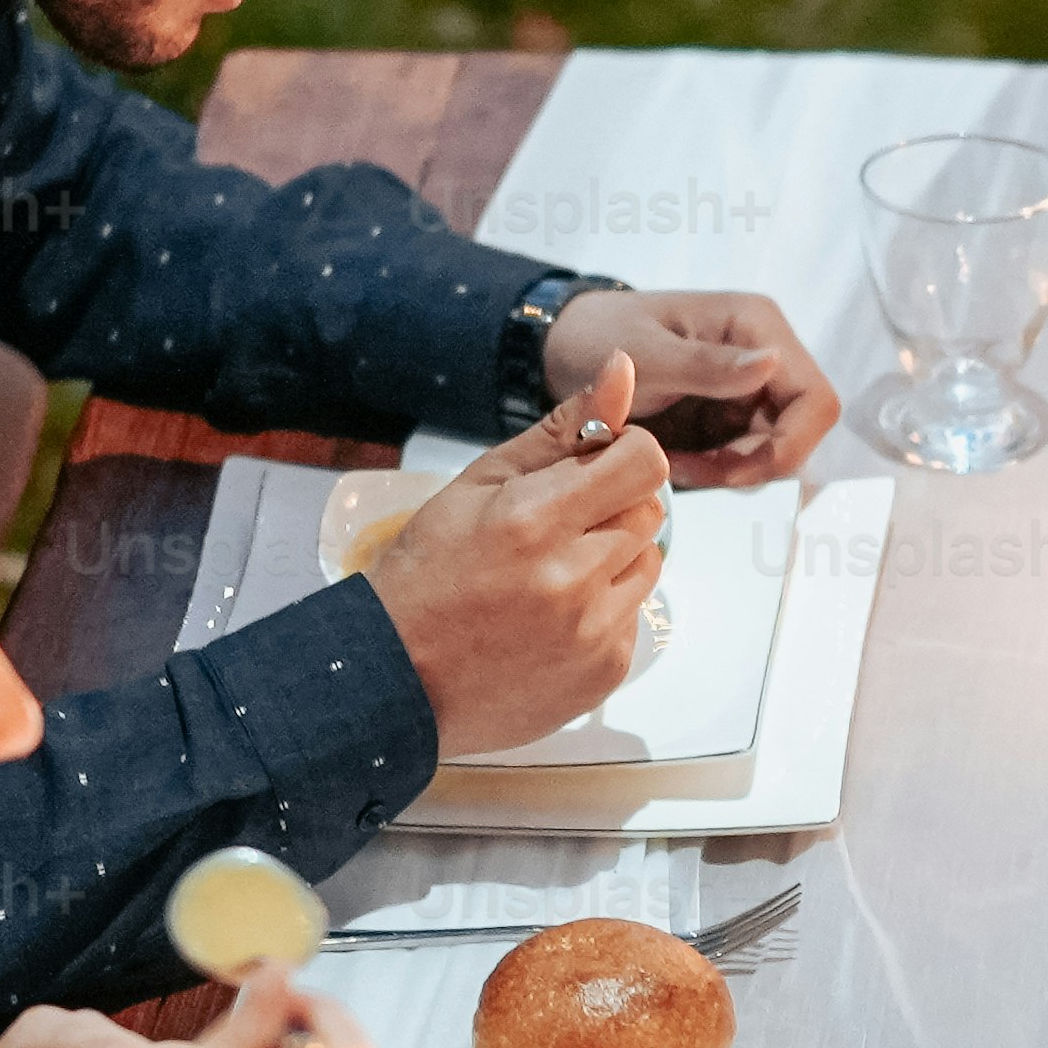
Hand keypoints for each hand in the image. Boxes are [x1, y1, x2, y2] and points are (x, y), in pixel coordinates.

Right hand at [359, 364, 673, 750]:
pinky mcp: (606, 671)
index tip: (595, 465)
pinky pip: (633, 616)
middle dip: (613, 506)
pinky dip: (603, 610)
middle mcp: (573, 579)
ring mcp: (593, 632)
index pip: (644, 461)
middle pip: (650, 510)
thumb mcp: (479, 484)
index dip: (625, 454)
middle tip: (555, 525)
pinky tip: (549, 618)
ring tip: (549, 574)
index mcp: (536, 519)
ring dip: (612, 558)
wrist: (397, 678)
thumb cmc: (427, 574)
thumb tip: (623, 370)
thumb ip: (561, 430)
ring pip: (648, 562)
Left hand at [545, 286, 839, 483]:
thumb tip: (772, 362)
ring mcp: (751, 386)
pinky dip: (716, 470)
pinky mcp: (732, 413)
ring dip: (731, 470)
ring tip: (674, 463)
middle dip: (753, 464)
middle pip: (799, 433)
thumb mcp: (646, 353)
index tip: (730, 469)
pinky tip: (677, 461)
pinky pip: (746, 456)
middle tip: (691, 470)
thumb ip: (707, 364)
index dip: (789, 446)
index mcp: (757, 326)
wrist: (565, 345)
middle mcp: (767, 354)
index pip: (815, 400)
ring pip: (774, 451)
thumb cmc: (599, 335)